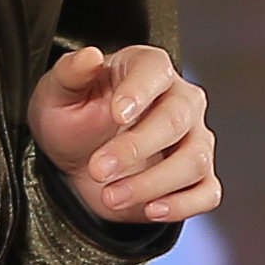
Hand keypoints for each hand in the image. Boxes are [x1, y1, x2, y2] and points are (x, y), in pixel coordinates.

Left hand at [31, 44, 220, 228]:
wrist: (78, 158)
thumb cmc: (72, 116)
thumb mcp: (57, 93)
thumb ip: (70, 73)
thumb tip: (89, 55)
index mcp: (148, 68)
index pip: (154, 72)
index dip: (138, 92)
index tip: (116, 114)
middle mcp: (181, 100)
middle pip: (176, 120)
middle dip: (136, 147)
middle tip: (98, 168)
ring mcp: (194, 139)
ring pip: (194, 160)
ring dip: (152, 183)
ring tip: (111, 195)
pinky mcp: (197, 177)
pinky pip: (207, 192)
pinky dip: (183, 204)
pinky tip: (150, 209)